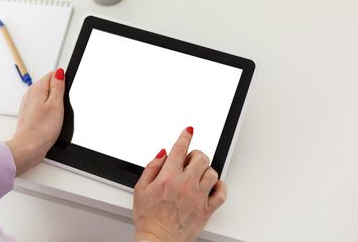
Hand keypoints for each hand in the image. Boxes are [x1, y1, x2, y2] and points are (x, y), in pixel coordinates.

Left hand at [7, 68, 64, 174]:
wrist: (28, 148)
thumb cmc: (41, 129)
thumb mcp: (56, 104)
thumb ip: (58, 86)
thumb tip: (59, 72)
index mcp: (36, 89)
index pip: (52, 75)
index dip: (62, 84)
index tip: (64, 96)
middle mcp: (30, 95)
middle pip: (49, 87)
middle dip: (58, 96)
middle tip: (59, 109)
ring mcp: (29, 105)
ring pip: (46, 99)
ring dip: (53, 106)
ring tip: (54, 118)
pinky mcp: (30, 115)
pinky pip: (42, 109)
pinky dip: (48, 114)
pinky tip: (50, 123)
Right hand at [133, 127, 227, 241]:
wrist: (157, 241)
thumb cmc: (148, 218)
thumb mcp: (140, 189)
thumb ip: (151, 168)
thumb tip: (162, 154)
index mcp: (168, 177)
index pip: (180, 149)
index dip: (185, 136)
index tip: (189, 131)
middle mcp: (185, 184)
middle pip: (201, 158)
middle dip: (196, 155)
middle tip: (190, 161)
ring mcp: (198, 197)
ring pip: (212, 172)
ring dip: (206, 170)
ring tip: (198, 175)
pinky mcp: (206, 210)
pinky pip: (221, 192)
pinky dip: (220, 186)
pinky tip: (212, 186)